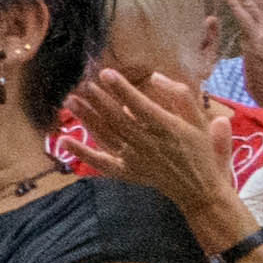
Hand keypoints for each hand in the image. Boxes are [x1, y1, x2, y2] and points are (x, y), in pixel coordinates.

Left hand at [71, 56, 256, 258]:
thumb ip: (181, 96)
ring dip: (87, 118)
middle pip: (118, 120)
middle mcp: (148, 144)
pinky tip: (63, 140)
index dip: (123, 90)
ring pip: (106, 135)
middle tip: (83, 84)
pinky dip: (81, 152)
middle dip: (99, 101)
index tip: (106, 73)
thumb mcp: (199, 120)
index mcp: (168, 129)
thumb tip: (155, 76)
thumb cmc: (198, 149)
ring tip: (71, 101)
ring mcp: (134, 159)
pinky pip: (100, 162)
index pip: (141, 106)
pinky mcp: (125, 171)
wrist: (198, 189)